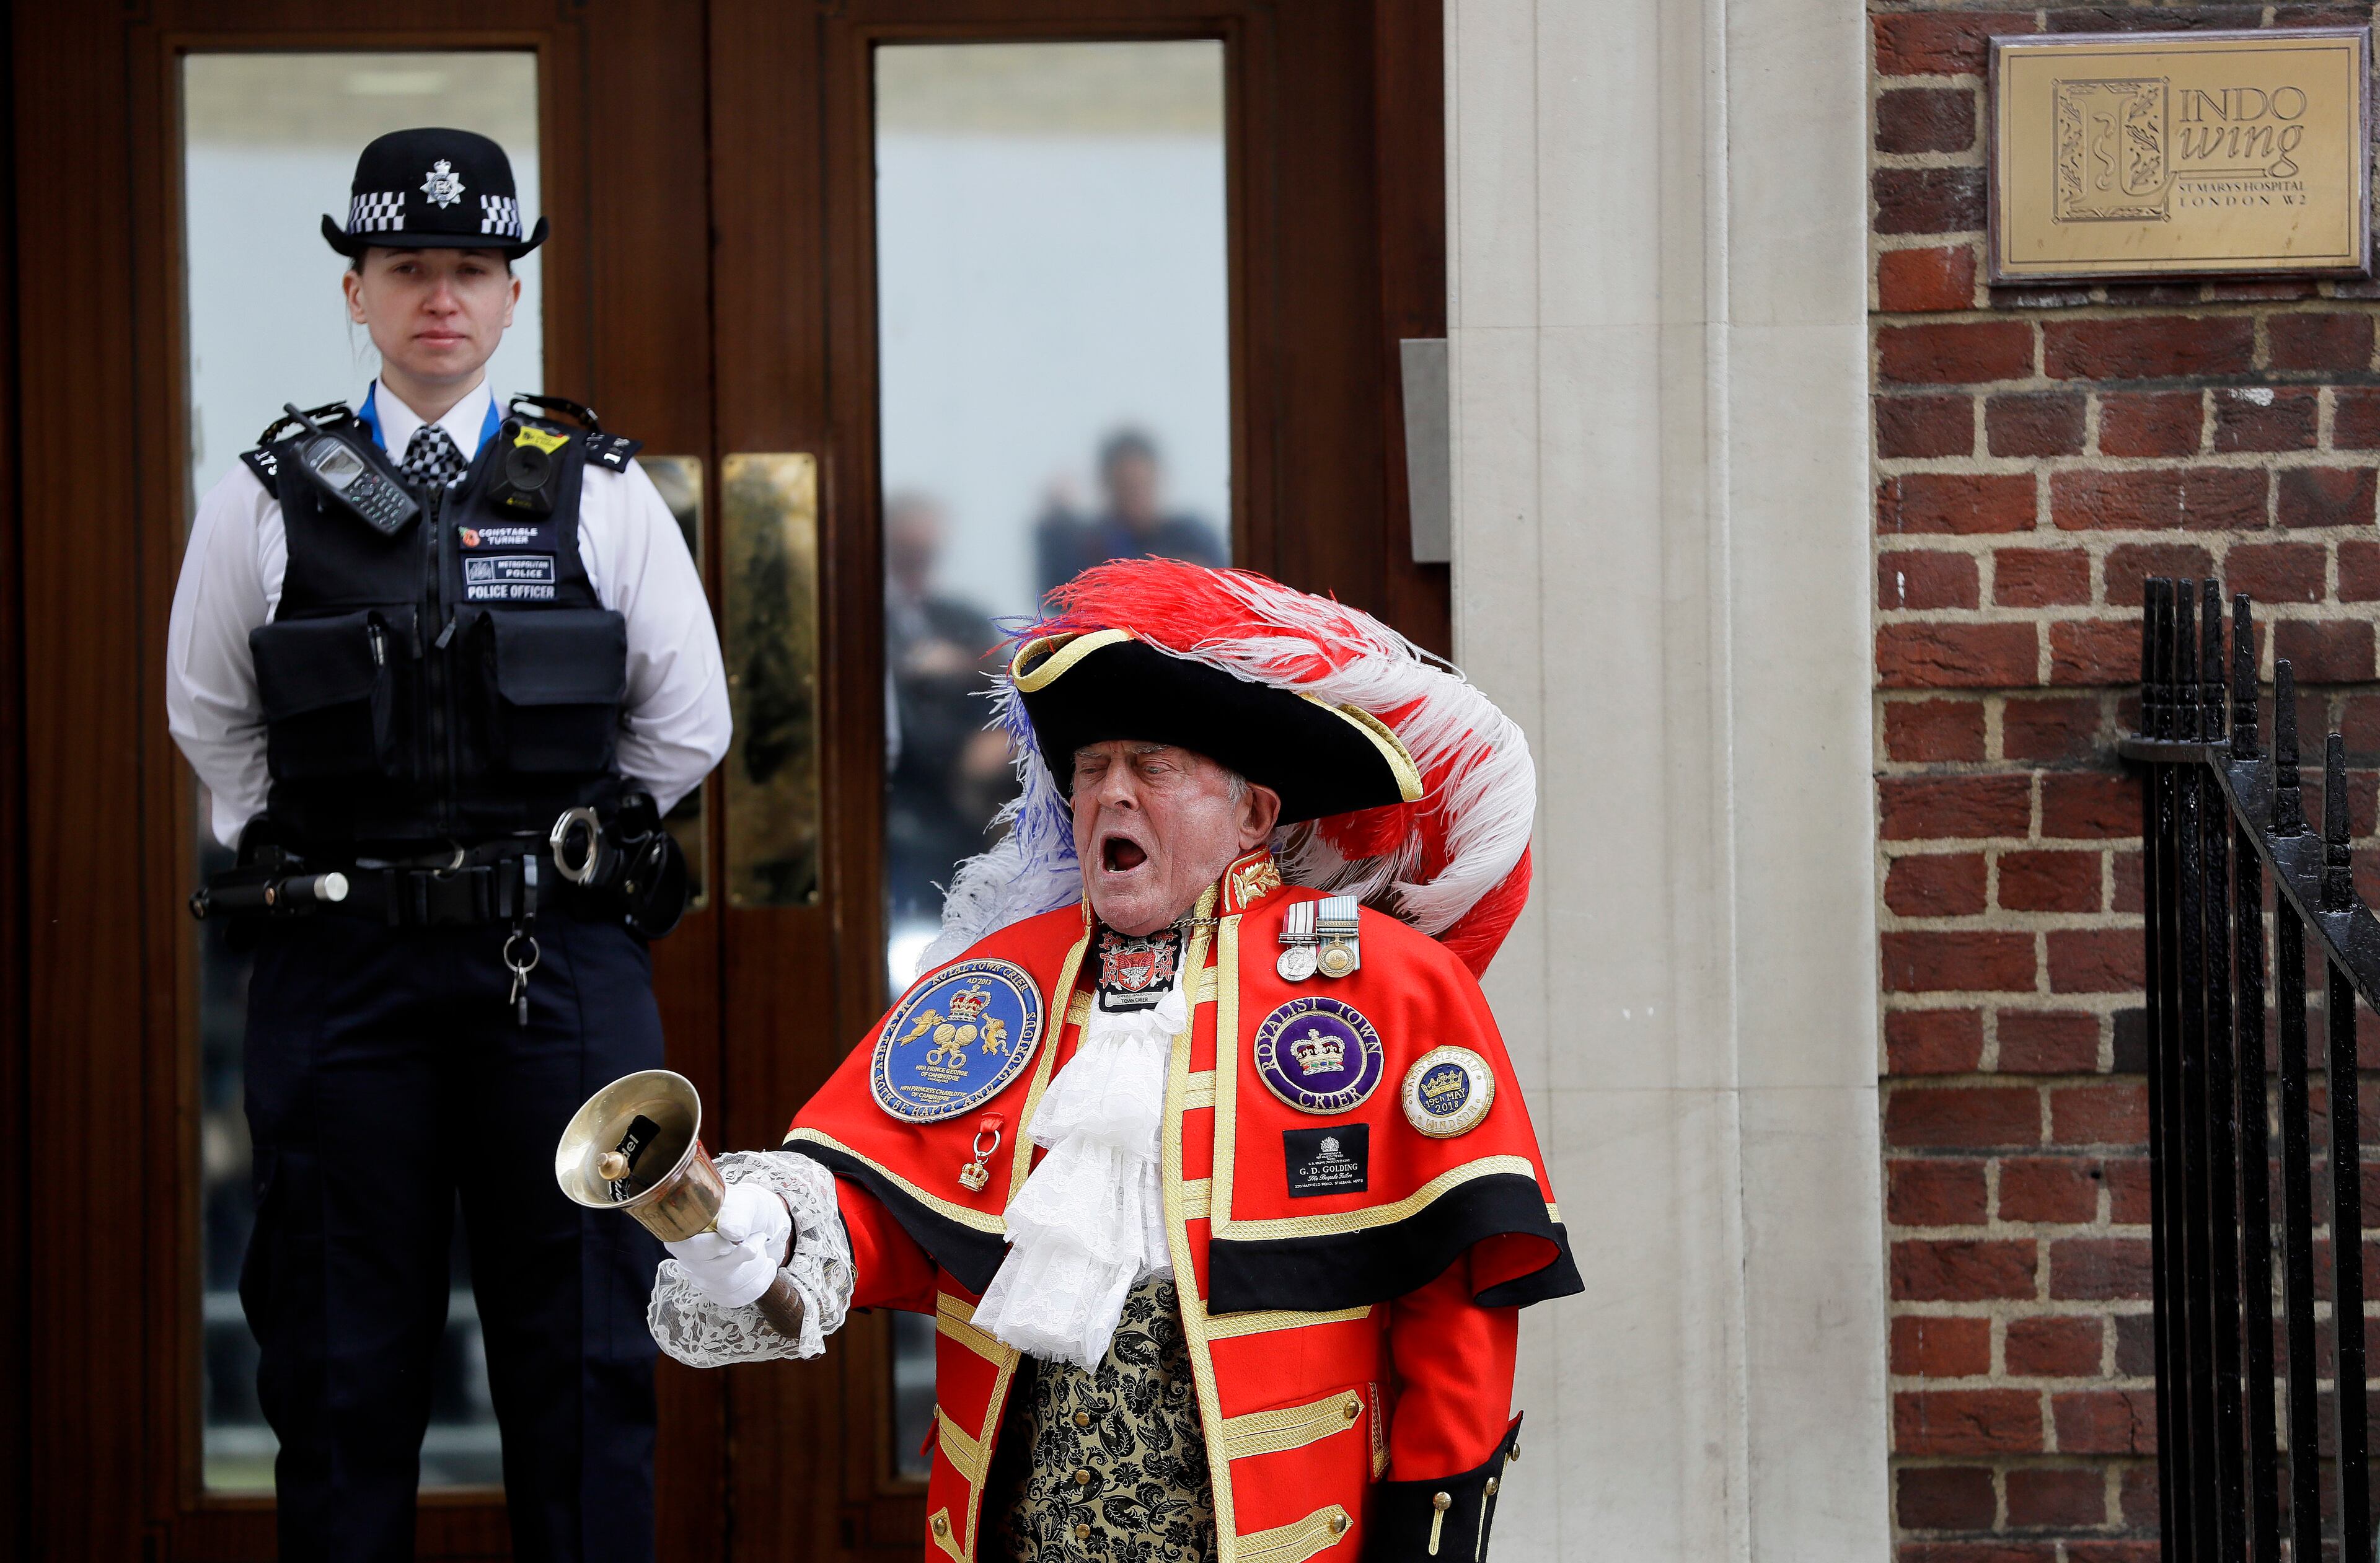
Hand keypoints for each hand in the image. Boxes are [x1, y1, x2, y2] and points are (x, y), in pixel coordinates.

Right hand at [664, 1181, 792, 1308]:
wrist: (759, 1223)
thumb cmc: (747, 1210)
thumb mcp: (746, 1203)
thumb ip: (738, 1215)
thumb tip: (731, 1233)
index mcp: (685, 1231)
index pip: (687, 1249)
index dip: (714, 1247)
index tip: (735, 1238)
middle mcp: (687, 1257)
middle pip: (711, 1271)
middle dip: (743, 1255)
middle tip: (759, 1236)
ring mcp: (701, 1277)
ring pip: (727, 1286)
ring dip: (755, 1266)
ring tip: (761, 1247)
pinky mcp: (716, 1291)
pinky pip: (737, 1297)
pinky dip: (759, 1282)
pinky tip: (766, 1265)